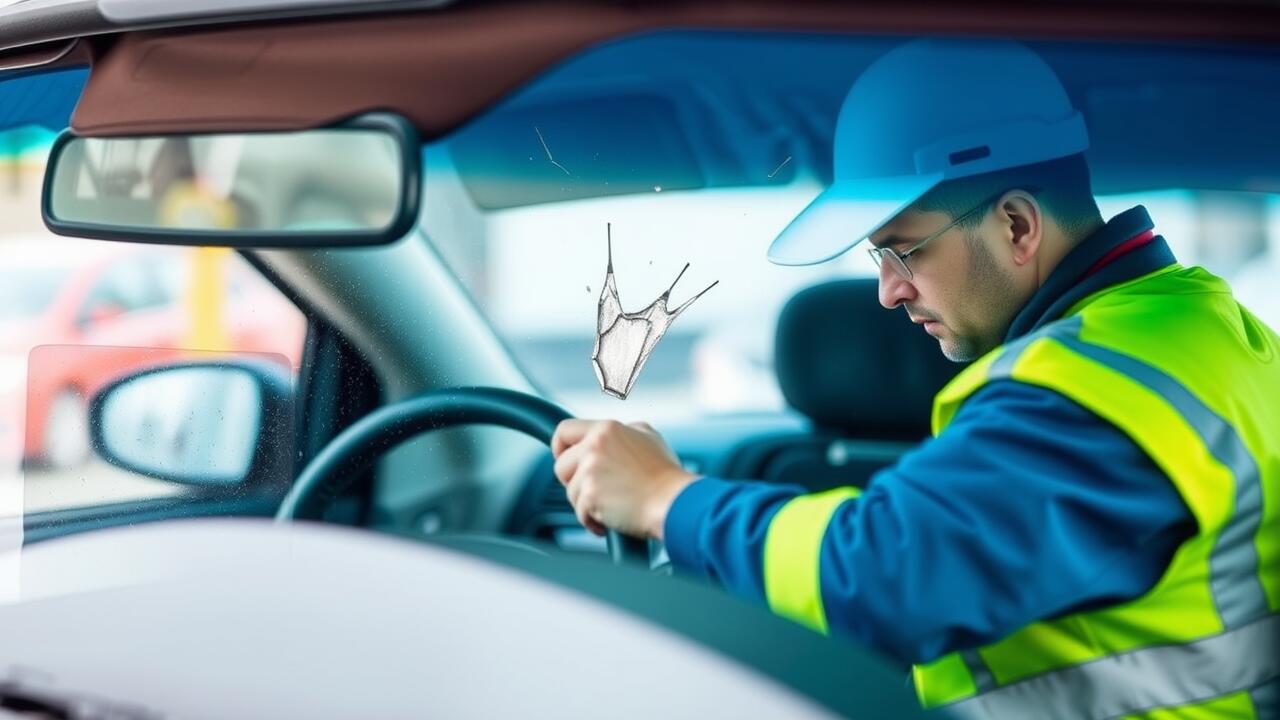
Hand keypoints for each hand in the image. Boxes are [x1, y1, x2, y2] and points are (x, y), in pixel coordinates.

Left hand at [550, 419, 695, 539]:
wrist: (674, 501)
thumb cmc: (666, 475)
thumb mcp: (649, 436)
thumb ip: (626, 430)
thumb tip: (614, 435)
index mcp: (606, 429)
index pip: (564, 430)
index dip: (559, 447)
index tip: (564, 459)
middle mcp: (595, 446)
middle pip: (561, 466)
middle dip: (575, 481)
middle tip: (596, 489)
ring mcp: (591, 470)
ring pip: (570, 492)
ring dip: (586, 504)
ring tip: (610, 506)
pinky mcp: (591, 495)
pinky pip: (580, 513)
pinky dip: (592, 521)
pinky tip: (611, 518)